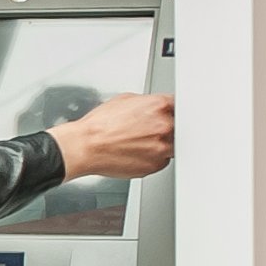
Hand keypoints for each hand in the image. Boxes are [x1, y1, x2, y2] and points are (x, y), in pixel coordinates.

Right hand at [52, 93, 174, 180]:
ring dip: (161, 144)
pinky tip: (135, 153)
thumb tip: (152, 107)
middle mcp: (164, 126)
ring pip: (172, 145)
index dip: (173, 110)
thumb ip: (147, 103)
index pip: (180, 105)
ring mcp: (162, 148)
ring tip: (139, 142)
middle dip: (167, 127)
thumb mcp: (124, 100)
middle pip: (179, 126)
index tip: (170, 114)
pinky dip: (152, 158)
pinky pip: (161, 161)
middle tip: (149, 130)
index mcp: (159, 106)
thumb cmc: (100, 125)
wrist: (85, 147)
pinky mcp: (155, 165)